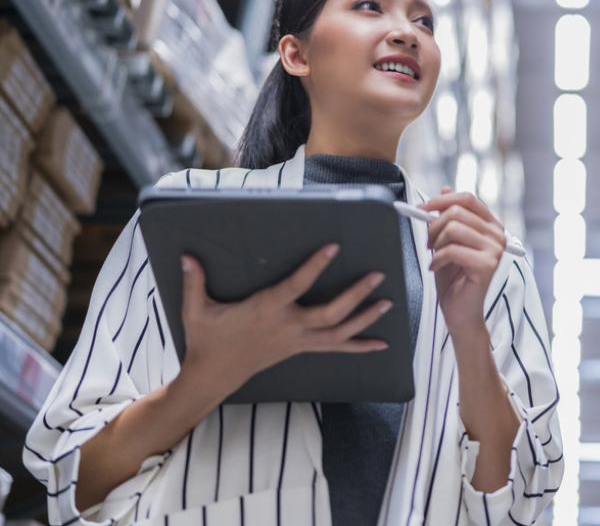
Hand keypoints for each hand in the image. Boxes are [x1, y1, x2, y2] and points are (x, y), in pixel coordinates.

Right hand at [178, 244, 391, 399]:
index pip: (297, 285)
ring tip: (388, 302)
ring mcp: (298, 341)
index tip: (333, 248)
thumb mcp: (196, 310)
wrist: (214, 375)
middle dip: (356, 295)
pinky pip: (337, 349)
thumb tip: (188, 256)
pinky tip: (382, 344)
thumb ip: (194, 282)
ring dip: (365, 318)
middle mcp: (288, 326)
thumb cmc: (207, 340)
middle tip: (377, 276)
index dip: (315, 266)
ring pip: (339, 332)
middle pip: (330, 312)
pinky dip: (360, 346)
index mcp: (267, 310)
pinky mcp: (302, 349)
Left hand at [423, 187, 507, 338]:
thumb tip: (445, 188)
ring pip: (453, 228)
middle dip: (434, 225)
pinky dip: (437, 259)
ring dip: (436, 243)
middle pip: (457, 211)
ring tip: (435, 258)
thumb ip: (448, 217)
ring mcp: (495, 250)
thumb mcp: (446, 242)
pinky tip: (436, 268)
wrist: (460, 313)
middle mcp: (498, 235)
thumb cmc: (454, 279)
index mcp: (491, 226)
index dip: (441, 200)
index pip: (468, 199)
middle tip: (428, 243)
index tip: (421, 209)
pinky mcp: (487, 265)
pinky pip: (452, 249)